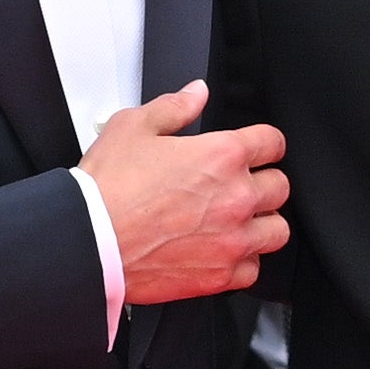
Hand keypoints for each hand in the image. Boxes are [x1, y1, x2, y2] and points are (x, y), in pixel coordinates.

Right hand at [82, 80, 288, 306]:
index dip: (264, 143)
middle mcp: (236, 197)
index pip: (272, 142)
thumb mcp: (133, 127)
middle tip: (238, 186)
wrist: (89, 241)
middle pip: (280, 187)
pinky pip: (254, 269)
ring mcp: (232, 240)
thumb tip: (196, 94)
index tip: (256, 150)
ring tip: (239, 221)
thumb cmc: (106, 189)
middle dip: (263, 183)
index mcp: (222, 155)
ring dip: (262, 223)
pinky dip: (243, 261)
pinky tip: (223, 251)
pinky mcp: (220, 275)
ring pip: (277, 230)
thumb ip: (174, 107)